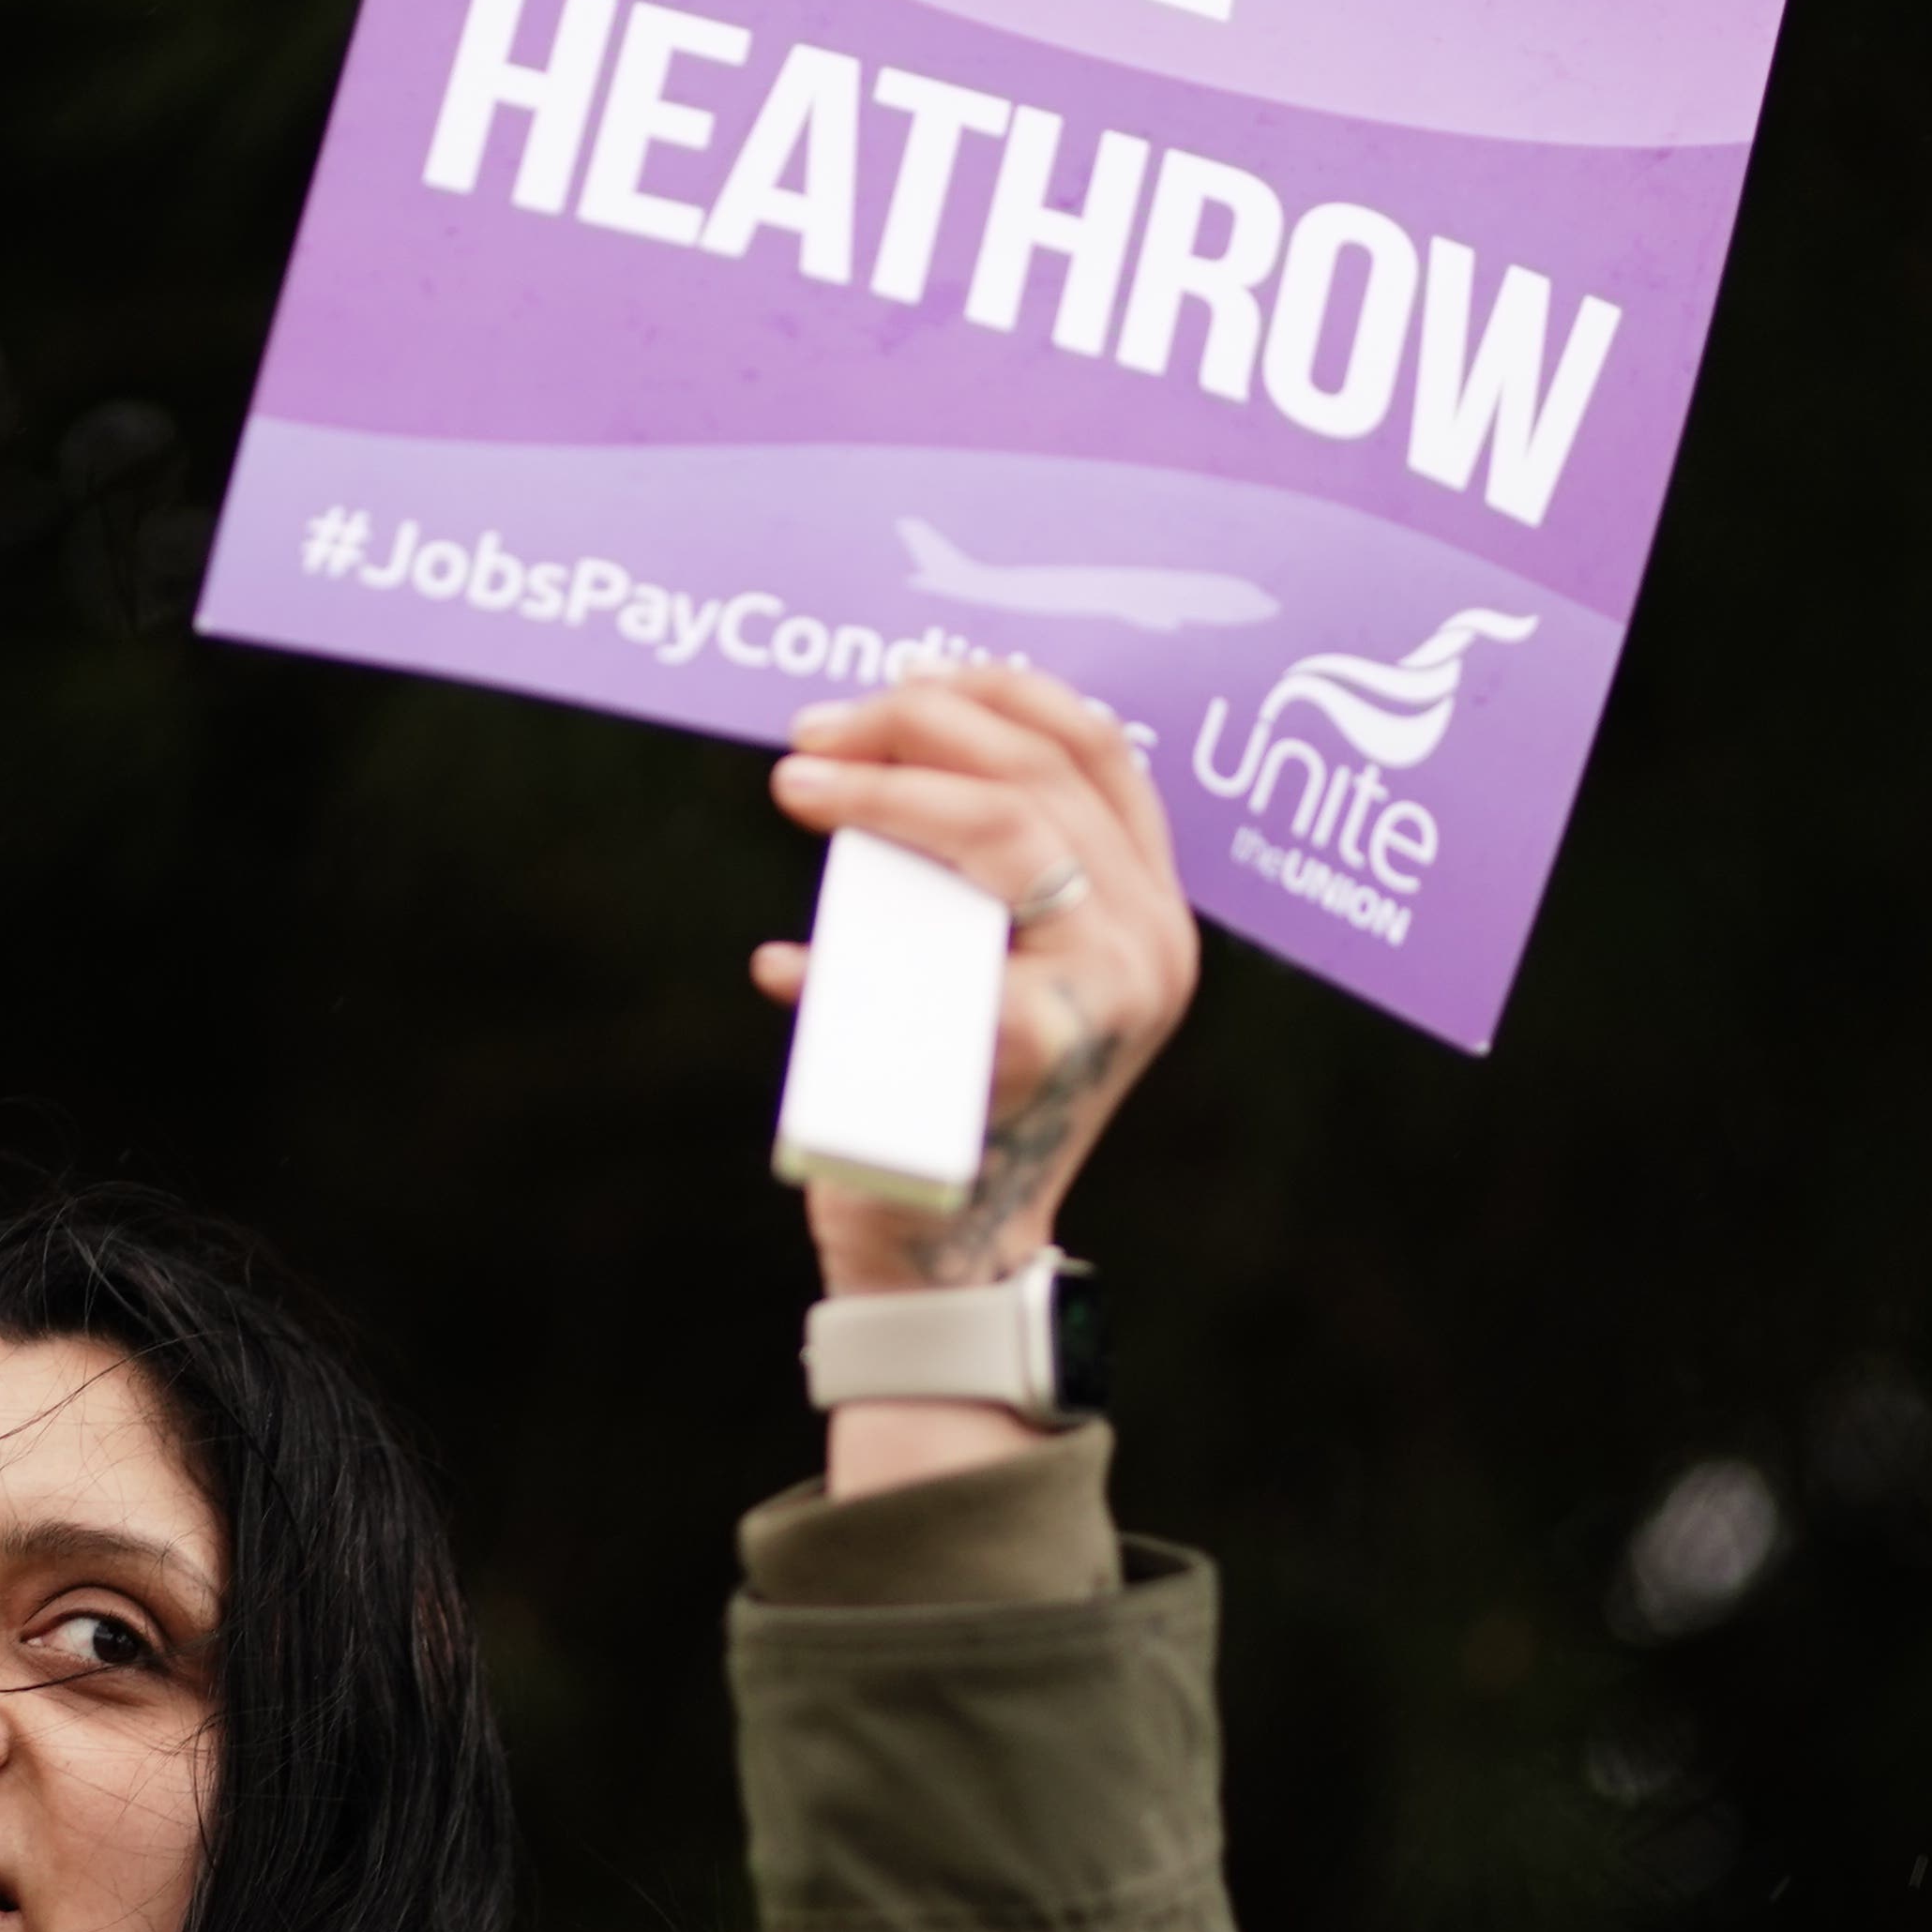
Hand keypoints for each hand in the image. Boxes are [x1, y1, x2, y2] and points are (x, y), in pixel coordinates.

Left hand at [752, 662, 1198, 1320]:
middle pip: (1036, 771)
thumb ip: (981, 873)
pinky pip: (927, 956)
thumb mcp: (992, 963)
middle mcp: (1152, 941)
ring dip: (882, 791)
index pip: (1096, 746)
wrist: (948, 1253)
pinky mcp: (1042, 1046)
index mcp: (1149, 908)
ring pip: (1000, 827)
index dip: (994, 688)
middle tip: (812, 733)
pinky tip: (779, 965)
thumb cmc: (951, 1097)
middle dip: (912, 724)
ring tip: (796, 786)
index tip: (896, 678)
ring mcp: (1109, 993)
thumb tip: (889, 741)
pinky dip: (835, 953)